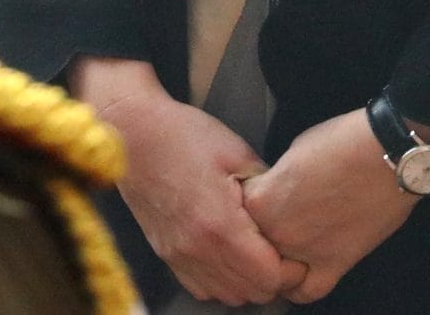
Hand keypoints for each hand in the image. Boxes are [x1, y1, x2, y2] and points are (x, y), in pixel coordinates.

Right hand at [72, 58, 297, 305]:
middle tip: (283, 250)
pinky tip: (229, 254)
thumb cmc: (183, 136)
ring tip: (258, 252)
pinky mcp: (166, 253)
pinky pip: (200, 287)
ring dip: (247, 281)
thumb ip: (266, 187)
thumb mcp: (237, 153)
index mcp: (219, 225)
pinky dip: (220, 280)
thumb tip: (286, 209)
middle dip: (274, 277)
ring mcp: (178, 255)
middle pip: (250, 292)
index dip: (291, 268)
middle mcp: (197, 250)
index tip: (298, 251)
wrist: (132, 134)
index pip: (269, 276)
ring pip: (225, 295)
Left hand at [241, 110, 418, 302]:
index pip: (236, 214)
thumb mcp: (295, 150)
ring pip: (274, 275)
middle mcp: (277, 231)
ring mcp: (305, 252)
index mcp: (262, 200)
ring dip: (276, 265)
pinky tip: (300, 276)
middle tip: (277, 221)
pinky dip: (300, 287)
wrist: (387, 153)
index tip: (260, 200)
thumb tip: (278, 192)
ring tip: (283, 252)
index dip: (250, 206)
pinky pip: (307, 292)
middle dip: (261, 235)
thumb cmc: (343, 140)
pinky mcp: (335, 263)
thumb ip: (278, 180)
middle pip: (252, 246)